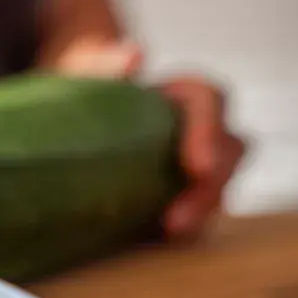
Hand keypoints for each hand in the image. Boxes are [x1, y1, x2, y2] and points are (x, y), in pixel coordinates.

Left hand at [47, 39, 244, 239]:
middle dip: (210, 188)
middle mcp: (198, 130)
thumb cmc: (84, 84)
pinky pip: (192, 213)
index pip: (210, 102)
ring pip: (217, 189)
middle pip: (228, 153)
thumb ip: (105, 60)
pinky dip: (179, 228)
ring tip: (166, 233)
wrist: (69, 112)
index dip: (208, 133)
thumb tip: (135, 56)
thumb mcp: (84, 67)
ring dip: (198, 214)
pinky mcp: (176, 196)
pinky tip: (151, 241)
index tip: (196, 166)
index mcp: (183, 94)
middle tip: (178, 220)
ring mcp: (191, 167)